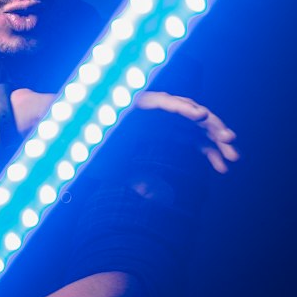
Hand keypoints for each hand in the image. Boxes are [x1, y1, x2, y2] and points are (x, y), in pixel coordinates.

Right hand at [13, 86, 237, 173]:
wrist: (61, 132)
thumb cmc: (90, 148)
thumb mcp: (120, 172)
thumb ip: (141, 180)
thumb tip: (161, 197)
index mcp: (158, 133)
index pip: (194, 141)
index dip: (213, 152)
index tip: (228, 168)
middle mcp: (158, 118)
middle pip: (197, 126)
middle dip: (218, 139)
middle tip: (236, 155)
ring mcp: (148, 106)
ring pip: (187, 110)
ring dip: (209, 122)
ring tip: (227, 136)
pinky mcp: (136, 99)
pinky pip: (164, 101)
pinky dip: (182, 107)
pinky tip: (199, 117)